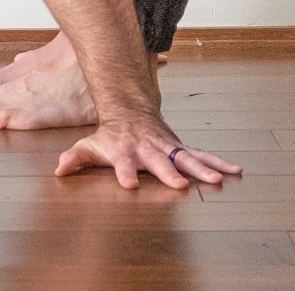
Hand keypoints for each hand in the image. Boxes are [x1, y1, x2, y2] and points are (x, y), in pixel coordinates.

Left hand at [53, 113, 243, 188]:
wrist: (131, 109)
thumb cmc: (110, 134)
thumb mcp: (89, 144)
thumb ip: (75, 157)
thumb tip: (58, 170)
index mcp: (127, 151)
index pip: (124, 164)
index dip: (126, 173)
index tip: (129, 185)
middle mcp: (150, 150)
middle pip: (161, 162)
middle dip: (170, 173)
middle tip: (180, 185)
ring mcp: (168, 148)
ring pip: (187, 158)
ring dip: (202, 168)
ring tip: (218, 179)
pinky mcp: (180, 148)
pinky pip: (202, 155)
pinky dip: (219, 162)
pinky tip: (236, 170)